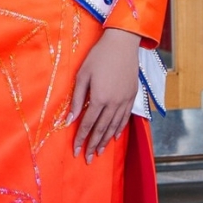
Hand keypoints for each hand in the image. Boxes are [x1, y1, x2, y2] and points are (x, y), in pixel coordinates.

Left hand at [68, 27, 139, 162]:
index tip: (76, 150)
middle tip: (88, 158)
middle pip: (102, 129)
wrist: (122, 44)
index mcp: (99, 98)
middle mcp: (114, 103)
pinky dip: (119, 129)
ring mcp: (125, 100)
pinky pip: (125, 118)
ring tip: (100, 152)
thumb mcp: (82, 75)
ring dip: (106, 141)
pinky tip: (115, 136)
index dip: (81, 138)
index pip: (88, 124)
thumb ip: (77, 99)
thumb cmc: (98, 56)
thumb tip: (70, 119)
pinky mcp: (132, 96)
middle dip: (93, 145)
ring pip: (115, 126)